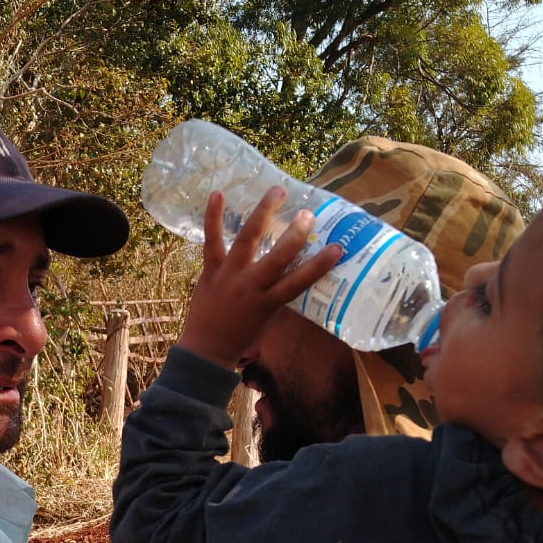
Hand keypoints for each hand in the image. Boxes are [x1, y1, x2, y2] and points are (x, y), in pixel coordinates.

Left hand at [177, 188, 341, 367]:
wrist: (205, 351)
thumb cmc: (241, 336)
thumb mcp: (268, 319)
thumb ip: (279, 295)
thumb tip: (297, 270)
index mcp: (269, 303)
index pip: (299, 282)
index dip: (319, 265)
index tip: (337, 248)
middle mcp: (251, 287)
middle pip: (277, 258)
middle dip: (295, 235)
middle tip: (308, 214)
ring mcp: (229, 276)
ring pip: (248, 239)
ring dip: (263, 212)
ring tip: (277, 190)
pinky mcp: (210, 269)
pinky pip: (212, 239)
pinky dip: (213, 216)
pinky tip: (218, 193)